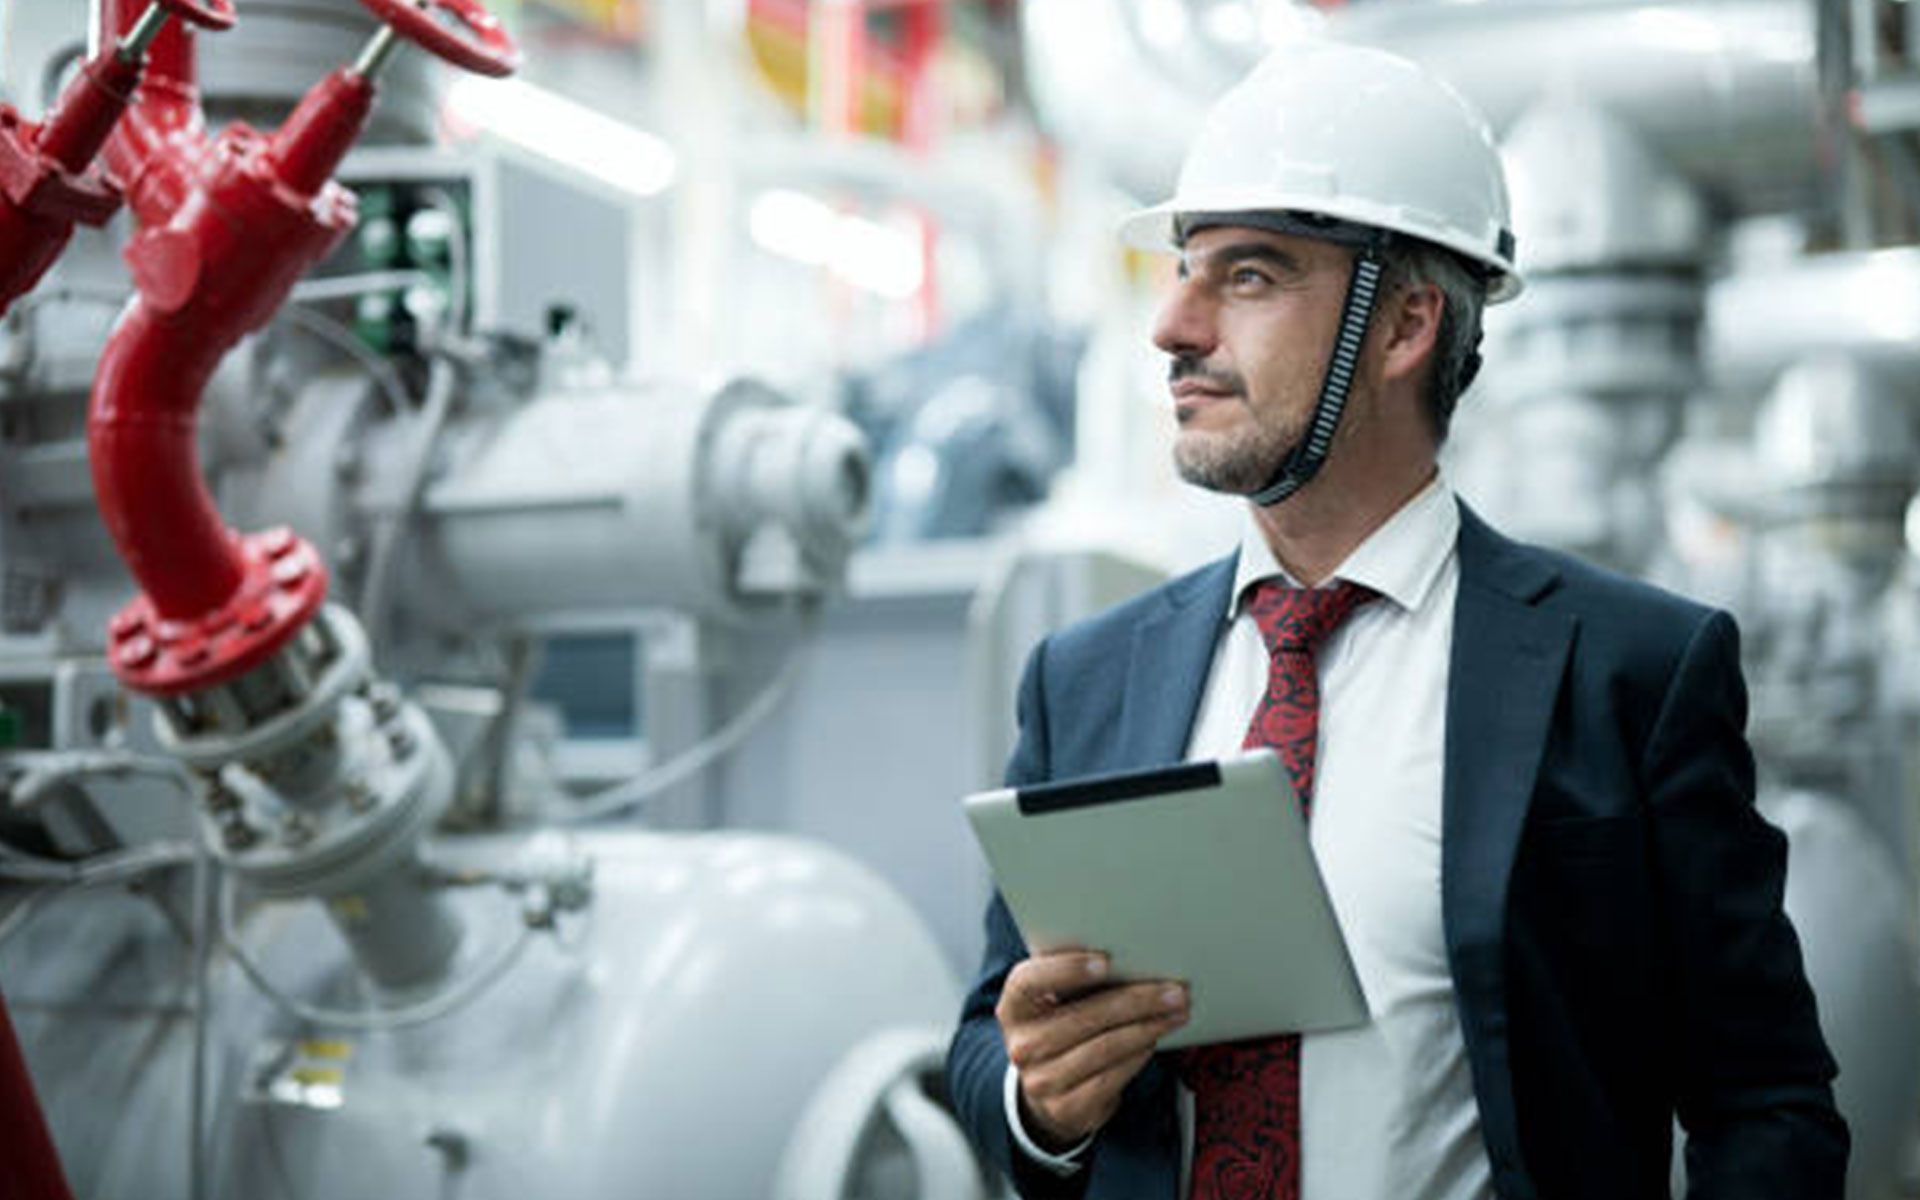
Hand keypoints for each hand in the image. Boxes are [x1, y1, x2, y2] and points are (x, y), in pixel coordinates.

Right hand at [995, 949, 1189, 1150]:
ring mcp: (1042, 1081)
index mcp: (1013, 1007)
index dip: (1065, 969)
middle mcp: (1022, 1045)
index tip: (1105, 960)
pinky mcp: (1067, 1108)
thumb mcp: (1054, 1000)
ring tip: (1176, 1012)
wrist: (1047, 1088)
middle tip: (1174, 990)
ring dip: (1148, 1027)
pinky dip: (1139, 1055)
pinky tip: (1156, 1038)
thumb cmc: (1059, 1026)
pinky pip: (1112, 1077)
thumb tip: (1132, 954)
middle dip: (1136, 1000)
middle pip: (1083, 1017)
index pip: (1028, 981)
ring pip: (1105, 1048)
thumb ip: (1074, 978)